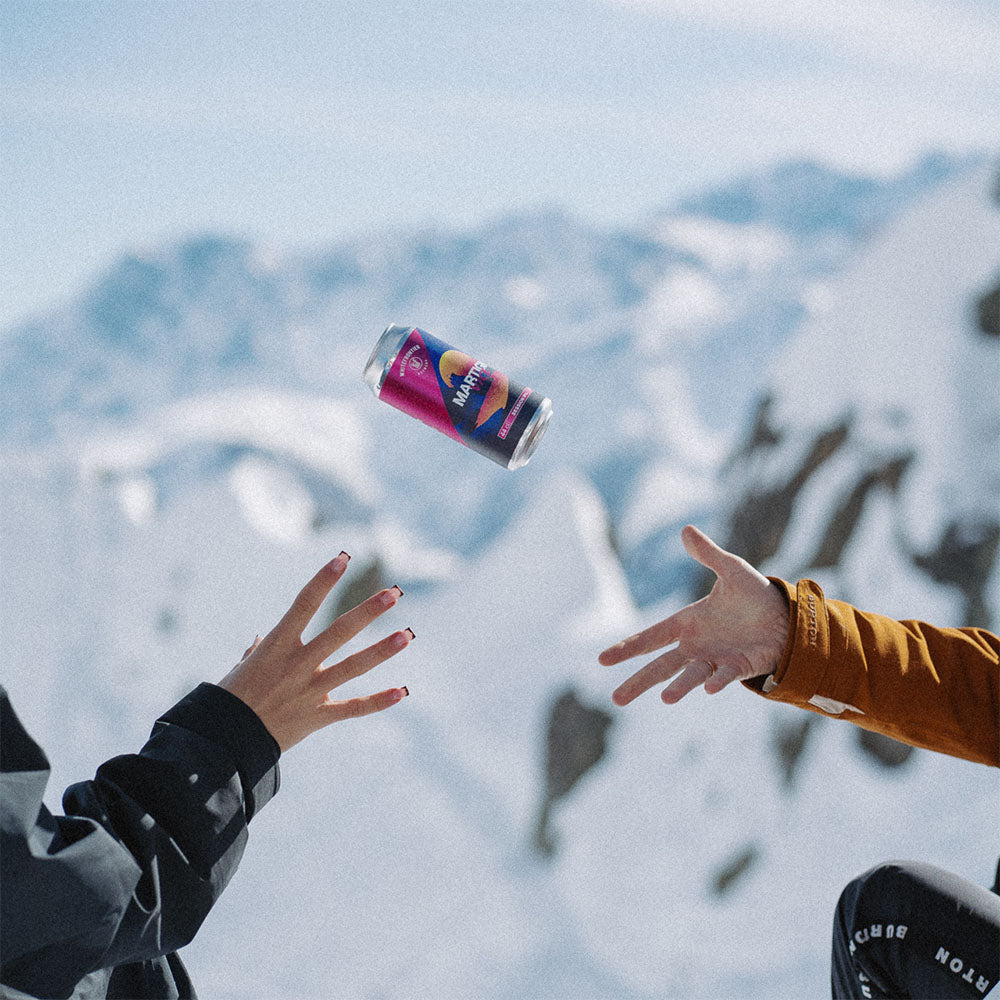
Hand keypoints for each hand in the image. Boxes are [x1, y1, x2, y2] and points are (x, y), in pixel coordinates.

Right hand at [219, 553, 411, 751]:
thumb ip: (256, 653)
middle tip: (394, 594)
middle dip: (368, 611)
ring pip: (352, 667)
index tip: (343, 558)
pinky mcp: (317, 717)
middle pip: (338, 632)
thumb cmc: (229, 700)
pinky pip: (352, 709)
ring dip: (381, 651)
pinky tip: (401, 691)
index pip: (303, 604)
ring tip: (406, 635)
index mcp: (276, 646)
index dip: (323, 580)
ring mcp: (309, 691)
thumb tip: (260, 642)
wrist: (223, 742)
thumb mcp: (240, 669)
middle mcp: (296, 664)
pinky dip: (377, 701)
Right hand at [599, 525, 788, 705]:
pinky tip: (710, 689)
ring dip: (679, 687)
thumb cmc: (754, 594)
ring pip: (690, 676)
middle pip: (661, 666)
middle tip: (617, 699)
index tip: (602, 659)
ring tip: (666, 699)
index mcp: (687, 623)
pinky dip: (718, 681)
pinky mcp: (738, 668)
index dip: (627, 648)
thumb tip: (686, 530)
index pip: (651, 637)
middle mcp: (696, 645)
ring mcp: (715, 659)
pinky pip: (725, 676)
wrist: (787, 618)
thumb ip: (709, 555)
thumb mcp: (732, 569)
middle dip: (638, 681)